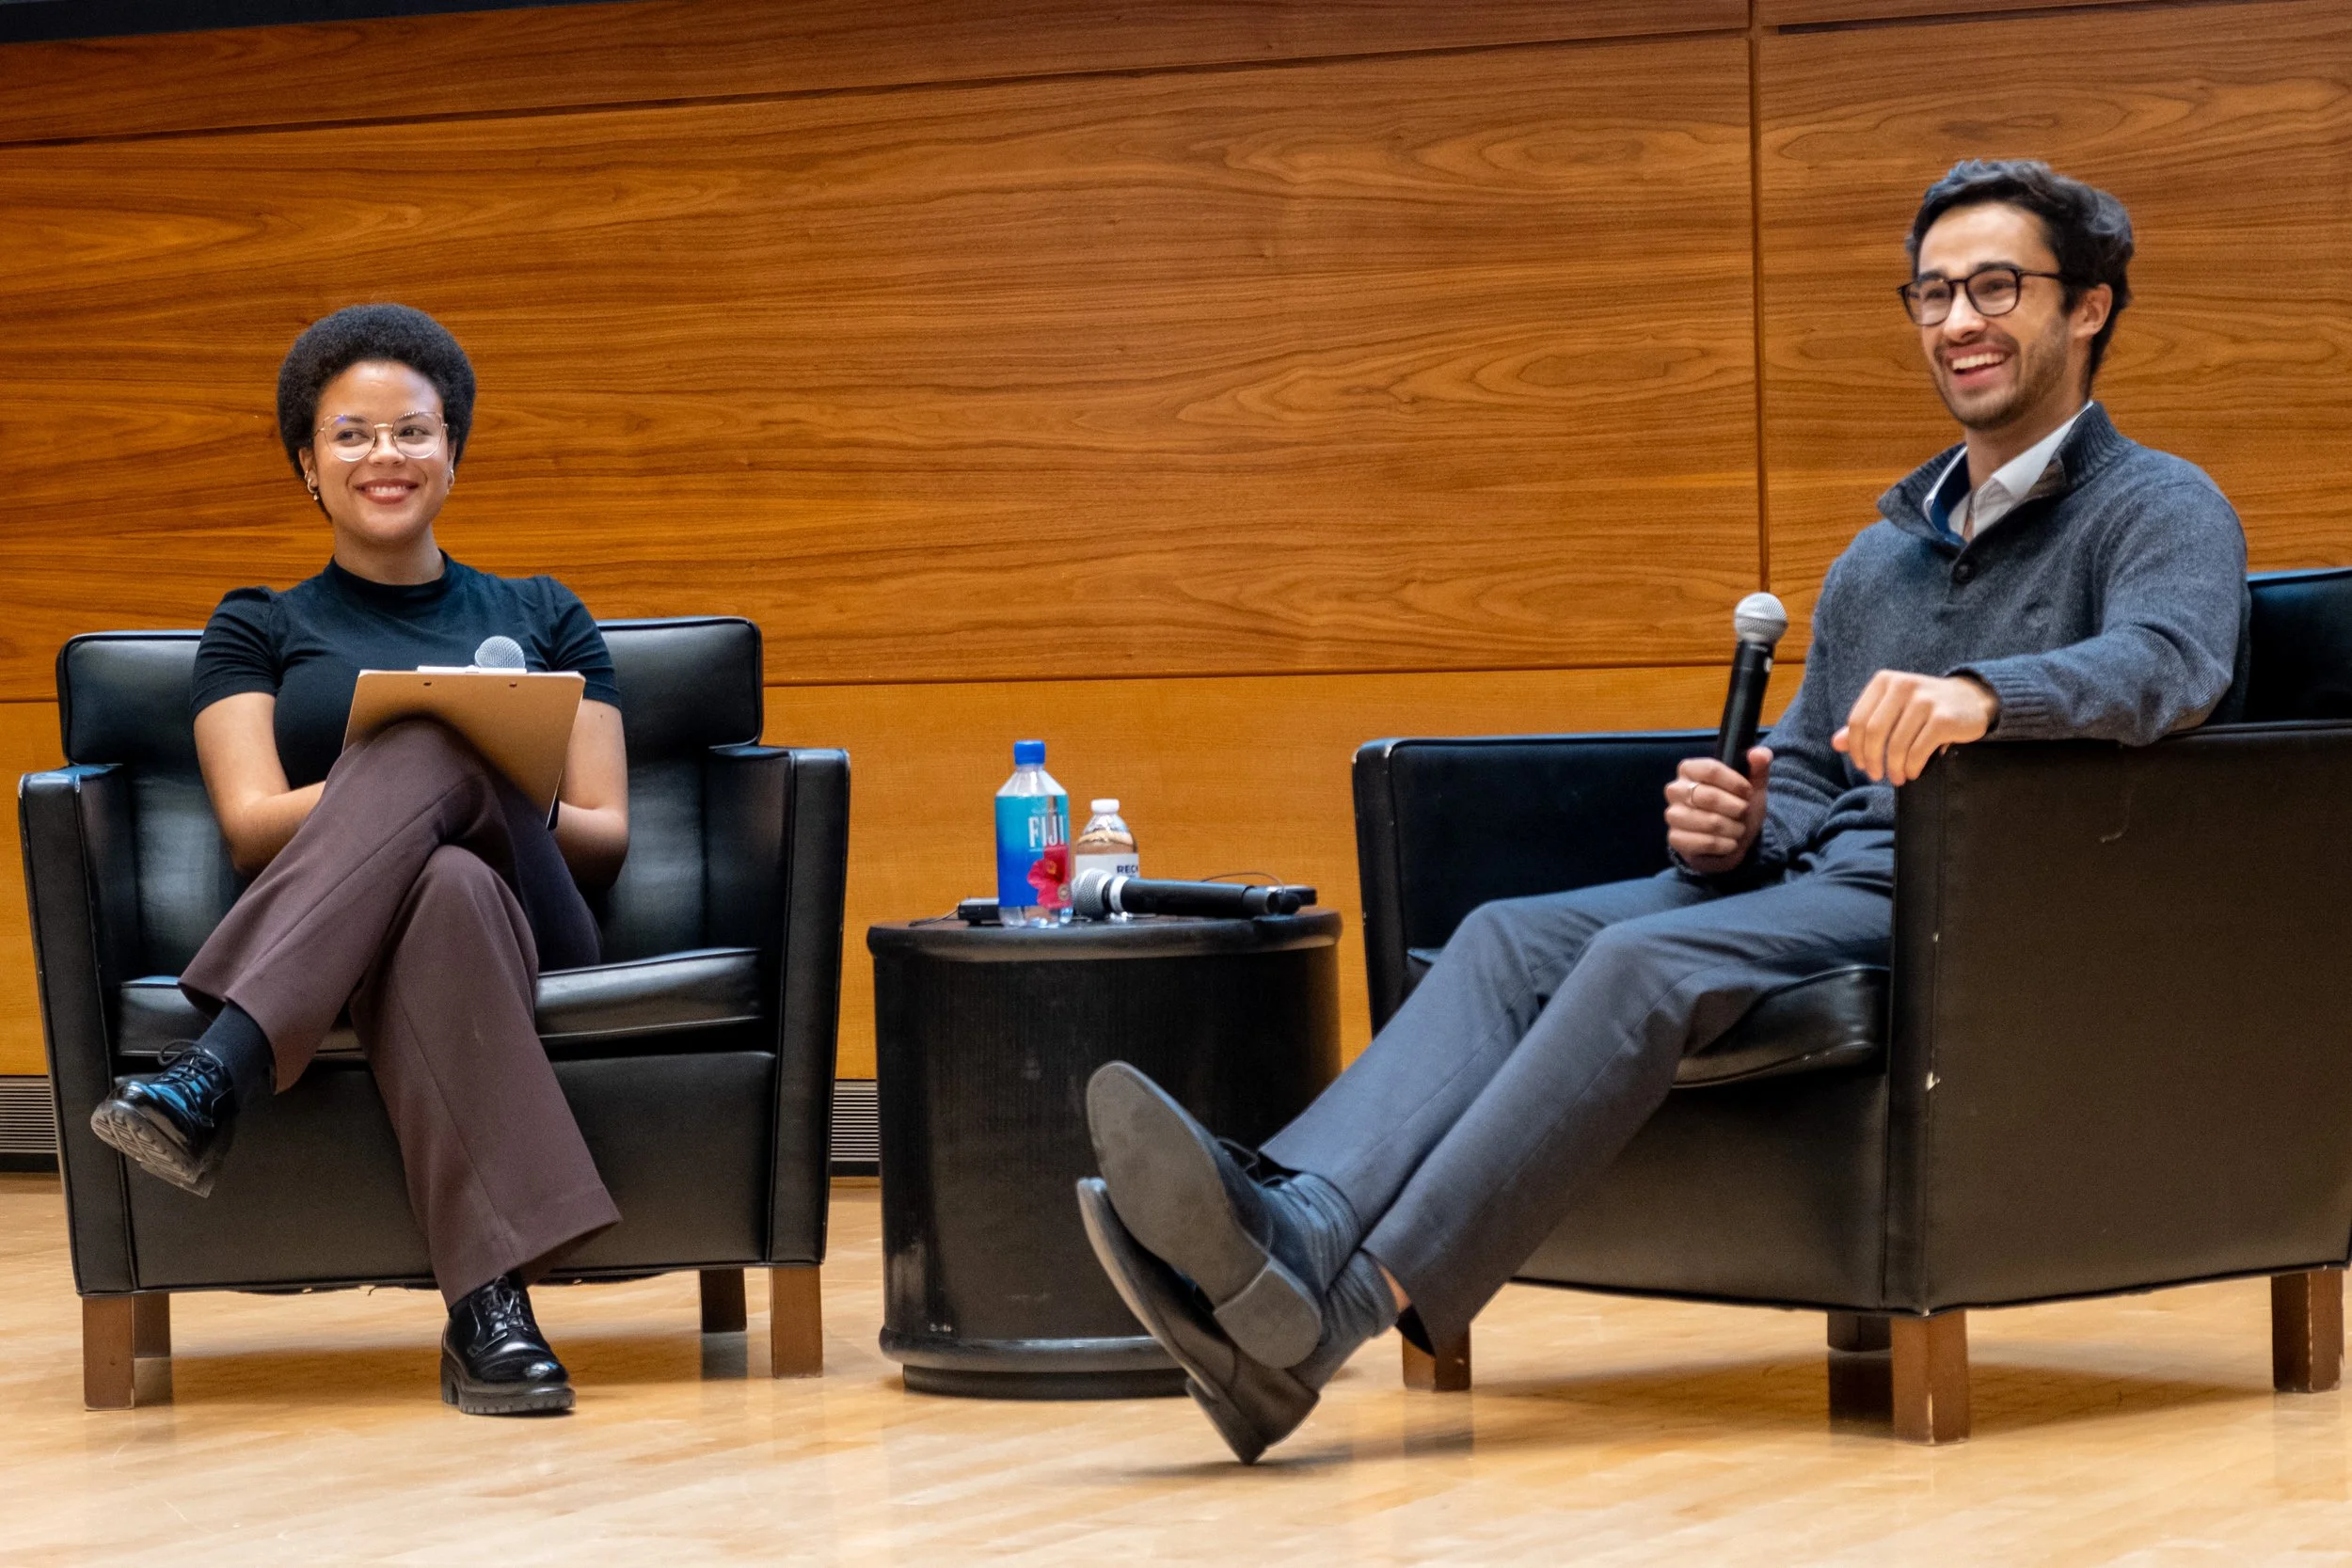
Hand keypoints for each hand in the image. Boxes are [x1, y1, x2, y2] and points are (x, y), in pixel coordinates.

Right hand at [1665, 747, 1769, 874]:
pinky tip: (1729, 843)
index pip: (1711, 770)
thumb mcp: (1752, 786)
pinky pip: (1705, 842)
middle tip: (1743, 813)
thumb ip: (1759, 766)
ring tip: (1737, 829)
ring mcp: (1673, 815)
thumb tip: (1759, 753)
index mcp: (1689, 770)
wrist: (1730, 840)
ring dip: (1733, 829)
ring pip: (1710, 822)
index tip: (1747, 793)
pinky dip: (1725, 845)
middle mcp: (1675, 790)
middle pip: (1710, 796)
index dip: (1735, 783)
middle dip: (1736, 808)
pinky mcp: (1675, 839)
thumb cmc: (1736, 808)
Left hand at [1832, 671, 1997, 784]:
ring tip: (1897, 777)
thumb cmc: (1925, 708)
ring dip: (1894, 768)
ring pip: (1896, 745)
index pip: (1858, 720)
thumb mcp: (1892, 710)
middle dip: (1872, 760)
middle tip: (1876, 775)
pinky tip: (1912, 772)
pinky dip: (1911, 767)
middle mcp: (1903, 685)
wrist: (1972, 700)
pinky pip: (1918, 751)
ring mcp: (1925, 700)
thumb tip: (1836, 743)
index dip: (1855, 748)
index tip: (1861, 764)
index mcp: (1885, 681)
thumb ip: (1865, 725)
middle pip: (1874, 733)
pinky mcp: (1943, 718)